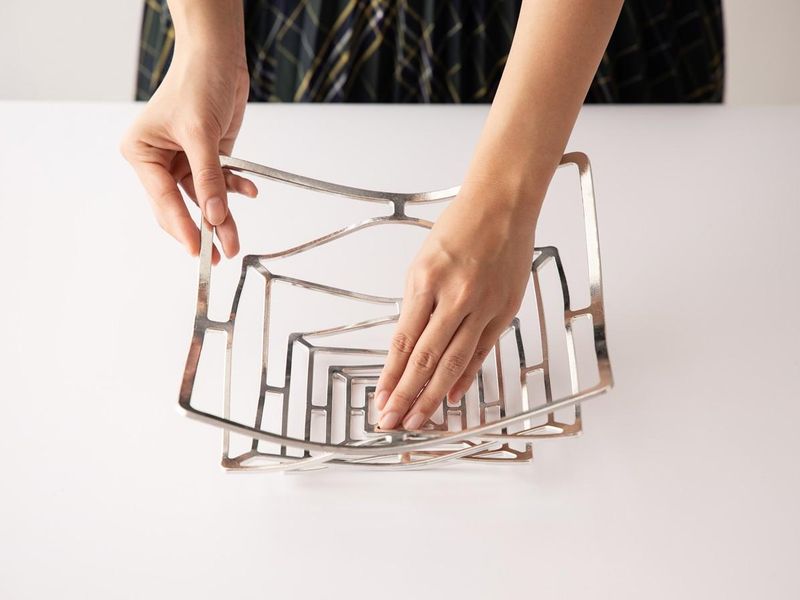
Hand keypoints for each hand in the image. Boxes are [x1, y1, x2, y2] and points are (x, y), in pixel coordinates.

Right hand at [120, 44, 255, 263]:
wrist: (219, 57)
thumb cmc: (197, 83)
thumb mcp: (201, 134)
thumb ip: (209, 178)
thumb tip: (214, 215)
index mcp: (141, 153)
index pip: (163, 199)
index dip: (182, 227)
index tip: (196, 249)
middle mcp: (158, 160)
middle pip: (181, 205)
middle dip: (203, 229)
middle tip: (220, 254)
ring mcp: (184, 160)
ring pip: (203, 199)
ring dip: (222, 216)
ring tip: (236, 241)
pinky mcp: (207, 157)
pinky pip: (219, 182)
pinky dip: (235, 188)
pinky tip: (250, 191)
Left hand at [373, 180, 537, 430]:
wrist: (503, 205)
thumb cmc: (459, 227)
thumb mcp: (423, 262)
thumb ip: (417, 304)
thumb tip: (410, 347)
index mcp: (426, 282)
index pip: (404, 342)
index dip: (390, 376)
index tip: (380, 400)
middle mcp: (455, 297)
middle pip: (427, 359)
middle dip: (407, 396)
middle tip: (392, 423)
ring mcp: (483, 306)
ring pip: (455, 362)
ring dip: (433, 396)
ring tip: (417, 420)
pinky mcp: (504, 310)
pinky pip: (482, 351)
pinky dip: (467, 377)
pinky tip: (452, 397)